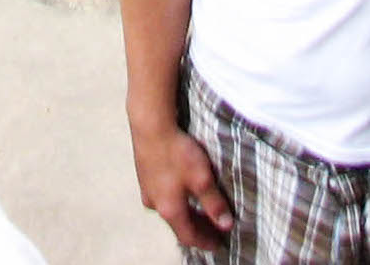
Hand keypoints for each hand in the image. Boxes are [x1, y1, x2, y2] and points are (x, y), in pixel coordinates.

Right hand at [130, 122, 232, 250]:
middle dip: (197, 228)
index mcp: (169, 209)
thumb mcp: (201, 178)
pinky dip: (176, 200)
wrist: (150, 124)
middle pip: (178, 224)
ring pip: (169, 209)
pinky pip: (162, 195)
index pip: (189, 236)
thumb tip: (226, 225)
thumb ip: (214, 203)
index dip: (205, 242)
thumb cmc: (176, 151)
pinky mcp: (144, 174)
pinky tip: (182, 189)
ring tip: (201, 210)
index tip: (218, 244)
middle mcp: (155, 203)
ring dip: (186, 213)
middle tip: (213, 229)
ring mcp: (147, 189)